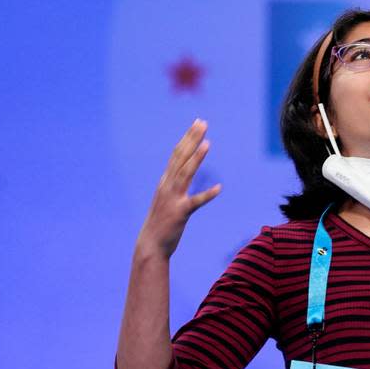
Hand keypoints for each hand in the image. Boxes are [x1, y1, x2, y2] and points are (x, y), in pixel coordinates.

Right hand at [137, 118, 221, 257]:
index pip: (177, 154)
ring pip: (185, 174)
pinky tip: (219, 188)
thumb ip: (174, 184)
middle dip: (192, 139)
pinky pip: (195, 202)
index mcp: (165, 181)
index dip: (188, 138)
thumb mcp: (167, 198)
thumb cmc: (161, 222)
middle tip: (202, 123)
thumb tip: (182, 172)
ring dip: (196, 158)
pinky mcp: (180, 213)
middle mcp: (167, 186)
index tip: (197, 123)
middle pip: (181, 157)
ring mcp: (172, 198)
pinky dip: (207, 194)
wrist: (150, 245)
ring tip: (207, 143)